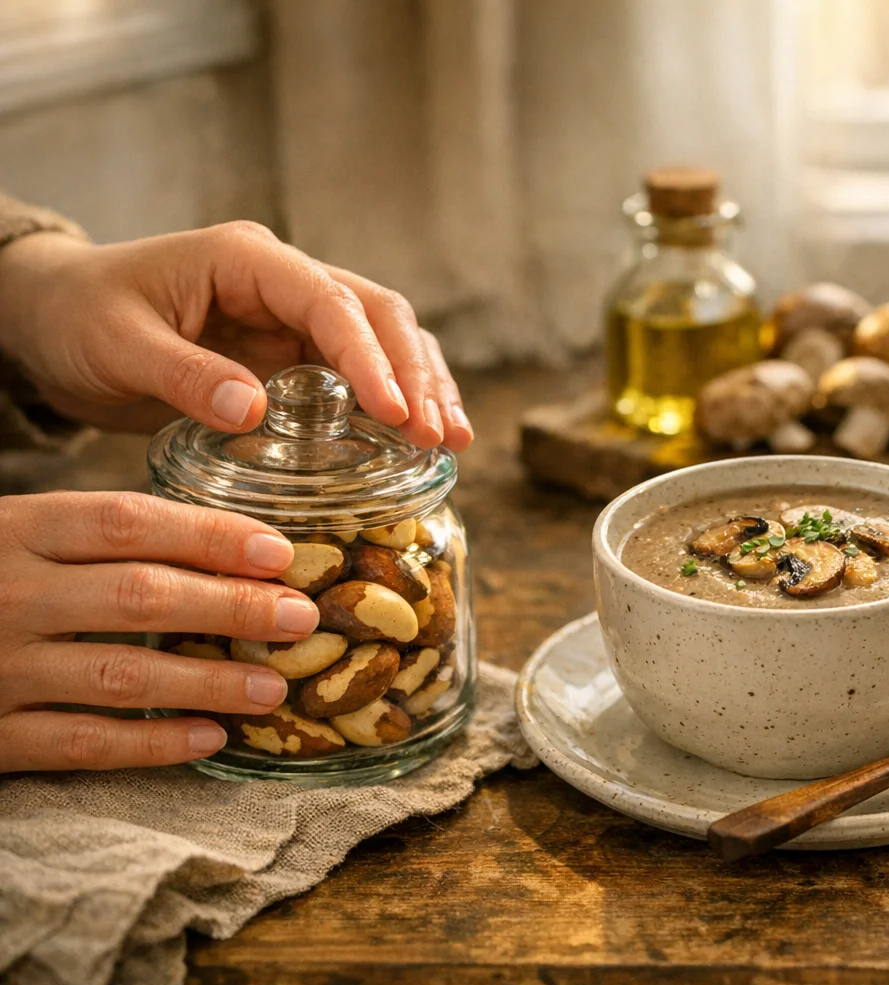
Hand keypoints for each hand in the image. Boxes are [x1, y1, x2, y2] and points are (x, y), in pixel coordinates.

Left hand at [0, 223, 471, 449]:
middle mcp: (284, 280)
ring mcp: (295, 316)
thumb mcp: (116, 345)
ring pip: (386, 339)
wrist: (58, 321)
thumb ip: (183, 374)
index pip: (330, 302)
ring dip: (424, 386)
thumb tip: (255, 409)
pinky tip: (423, 440)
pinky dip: (399, 400)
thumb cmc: (80, 319)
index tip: (395, 414)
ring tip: (451, 441)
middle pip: (378, 315)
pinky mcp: (296, 353)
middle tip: (438, 436)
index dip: (370, 358)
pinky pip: (362, 371)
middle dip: (416, 375)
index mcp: (246, 260)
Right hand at [0, 491, 318, 772]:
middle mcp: (5, 594)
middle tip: (302, 617)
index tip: (278, 551)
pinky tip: (210, 740)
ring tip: (275, 687)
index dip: (209, 536)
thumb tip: (226, 543)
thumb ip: (91, 536)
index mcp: (11, 530)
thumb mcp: (12, 535)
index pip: (126, 523)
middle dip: (232, 608)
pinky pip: (80, 745)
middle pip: (139, 597)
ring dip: (208, 684)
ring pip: (120, 677)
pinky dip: (150, 746)